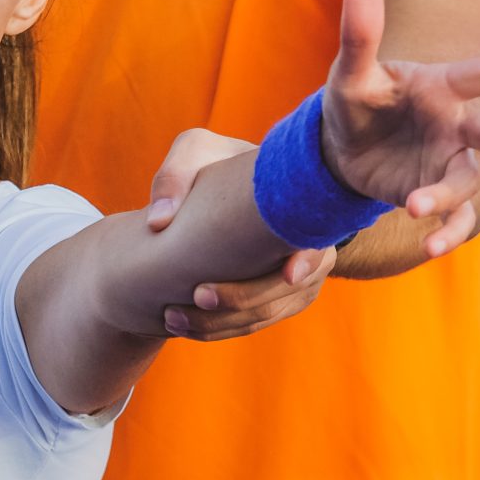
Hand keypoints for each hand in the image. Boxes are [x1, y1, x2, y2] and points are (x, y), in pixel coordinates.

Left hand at [144, 128, 339, 340]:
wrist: (231, 192)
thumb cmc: (216, 163)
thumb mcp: (197, 152)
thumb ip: (176, 175)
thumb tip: (160, 221)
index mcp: (302, 207)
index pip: (320, 238)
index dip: (308, 259)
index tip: (289, 273)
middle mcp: (309, 249)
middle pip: (288, 290)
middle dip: (244, 298)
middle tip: (199, 295)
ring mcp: (297, 280)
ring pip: (266, 313)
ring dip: (221, 322)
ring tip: (173, 317)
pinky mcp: (276, 300)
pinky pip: (254, 322)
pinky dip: (218, 327)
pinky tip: (182, 325)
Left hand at [320, 0, 479, 257]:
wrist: (339, 149)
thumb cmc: (354, 99)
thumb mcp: (350, 71)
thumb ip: (359, 35)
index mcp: (443, 86)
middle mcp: (456, 124)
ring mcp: (449, 161)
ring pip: (470, 180)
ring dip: (450, 197)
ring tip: (417, 208)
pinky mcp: (437, 193)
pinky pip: (455, 215)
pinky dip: (446, 232)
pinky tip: (430, 247)